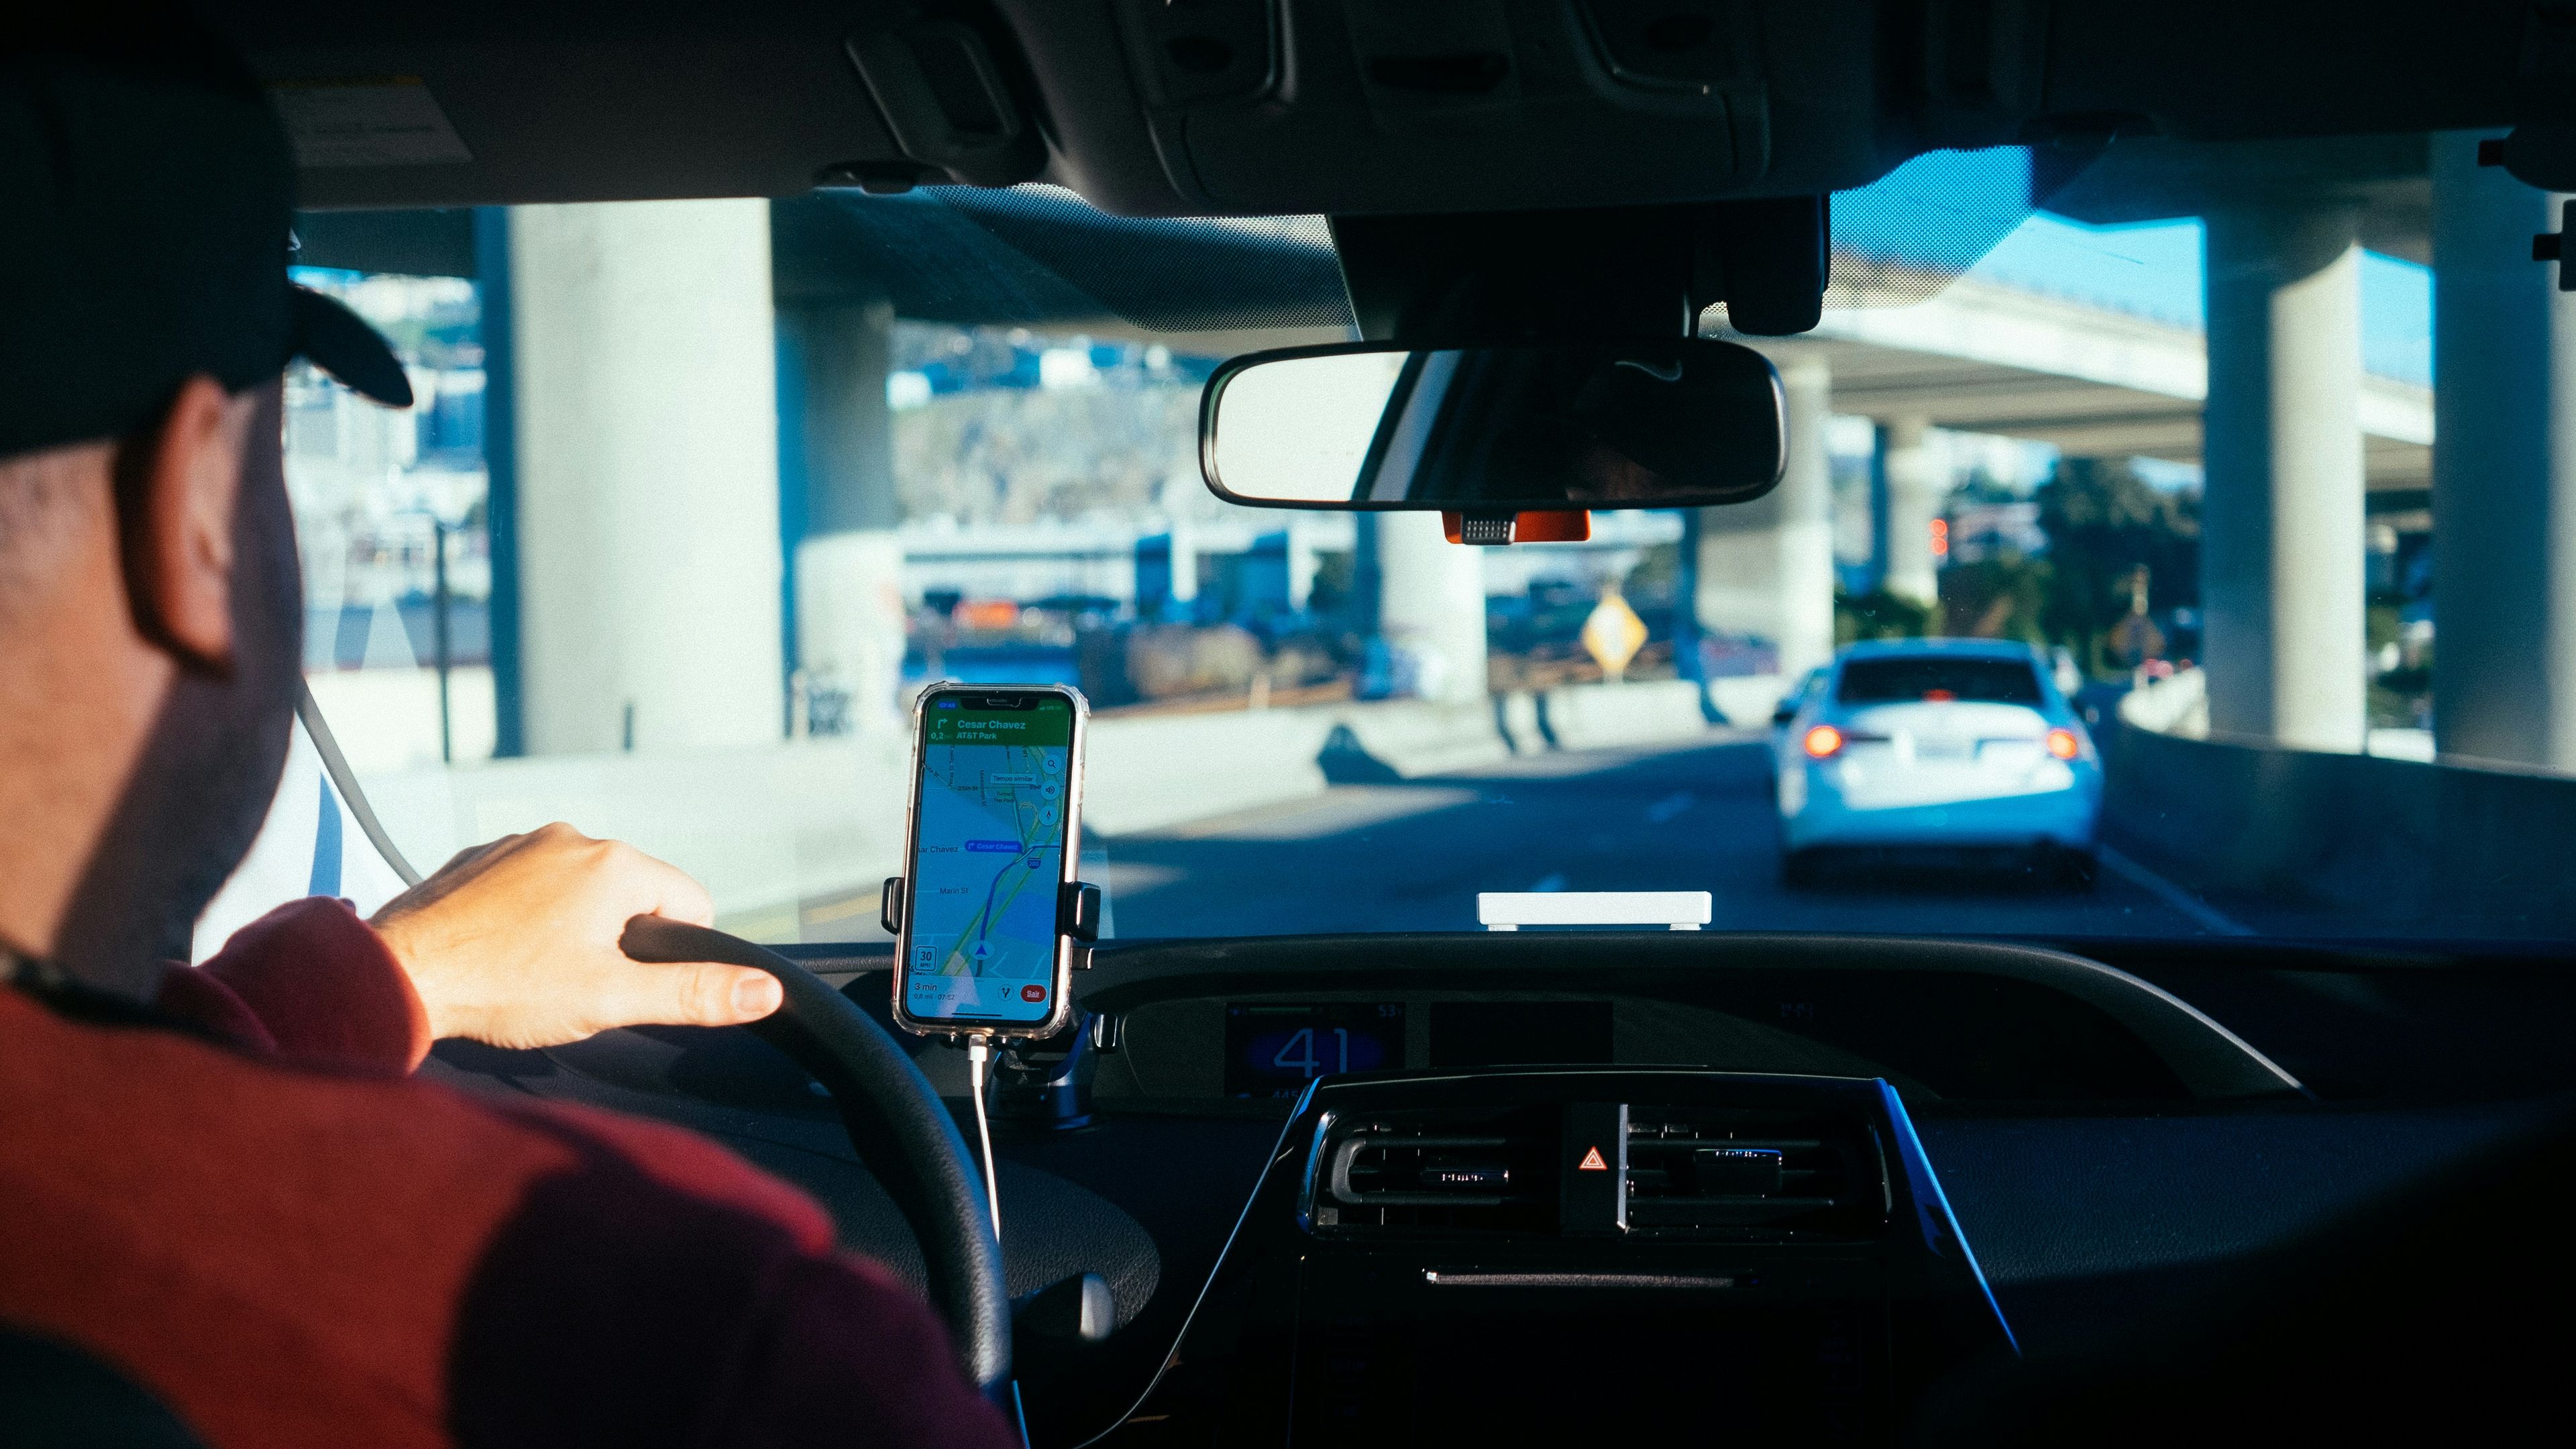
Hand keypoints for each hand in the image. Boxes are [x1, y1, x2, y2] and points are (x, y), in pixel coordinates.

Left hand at [368, 822, 783, 1048]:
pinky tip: (498, 952)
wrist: (395, 974)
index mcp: (616, 865)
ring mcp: (520, 842)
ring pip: (578, 888)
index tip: (623, 983)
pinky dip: (523, 916)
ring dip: (569, 926)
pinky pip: (526, 884)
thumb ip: (694, 993)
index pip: (690, 905)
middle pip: (633, 895)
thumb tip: (765, 991)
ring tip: (529, 972)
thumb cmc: (503, 988)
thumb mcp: (612, 999)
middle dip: (616, 940)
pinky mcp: (478, 857)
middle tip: (572, 985)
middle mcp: (572, 837)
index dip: (670, 955)